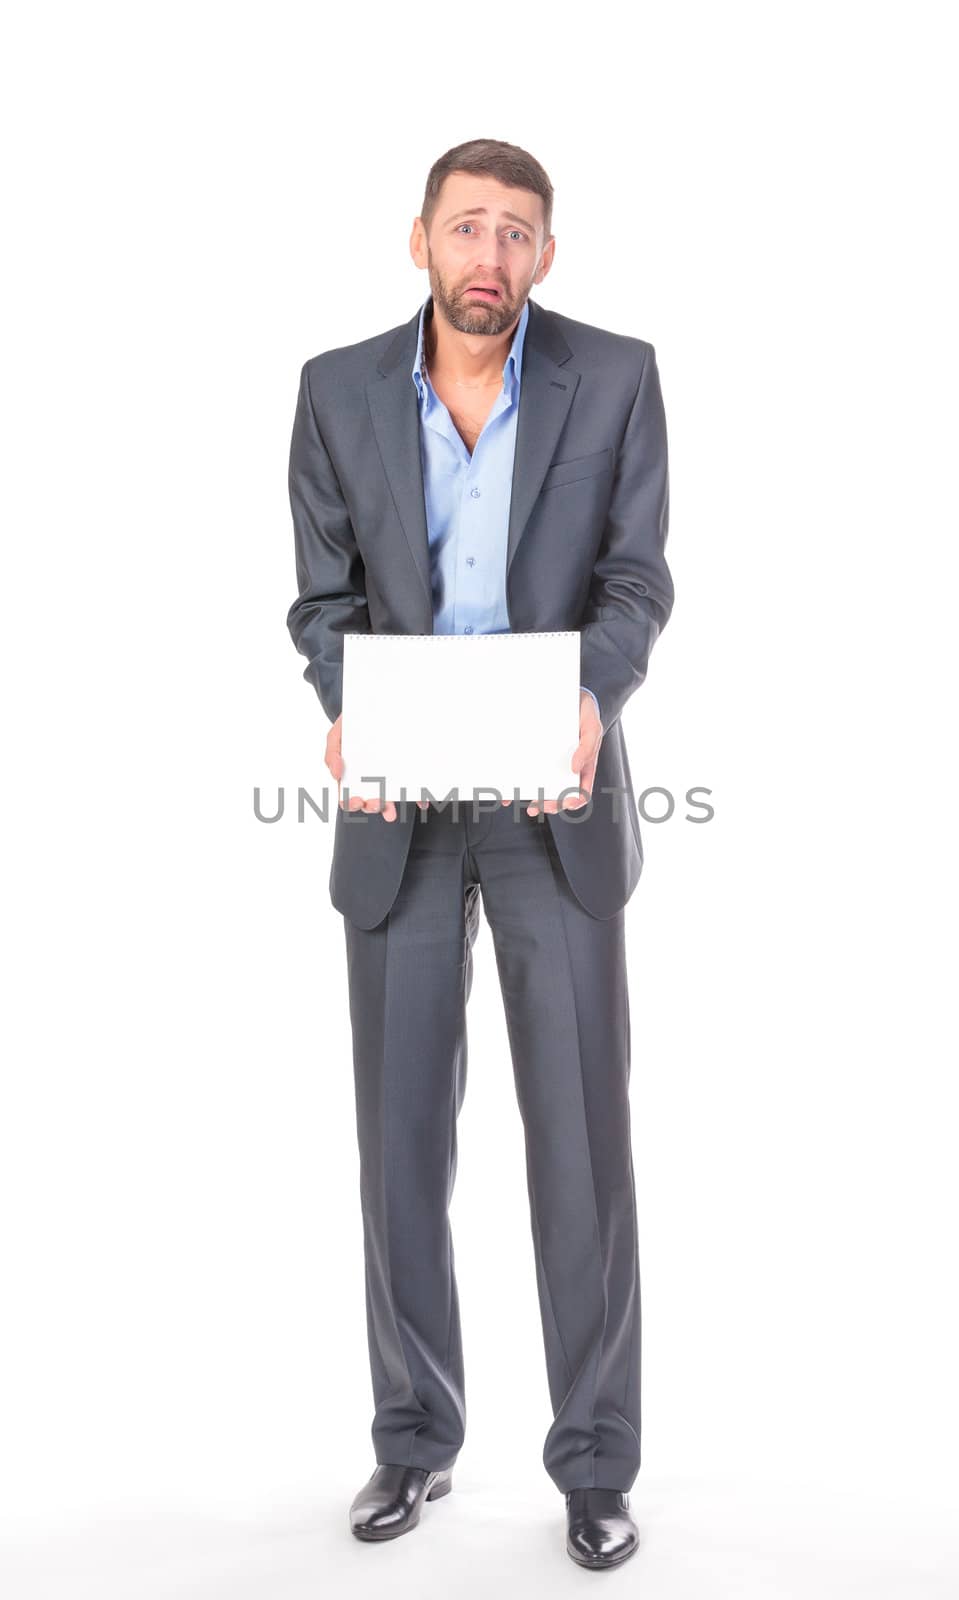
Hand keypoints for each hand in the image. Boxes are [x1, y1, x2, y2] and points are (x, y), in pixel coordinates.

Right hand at [326, 714, 427, 822]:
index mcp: (352, 775)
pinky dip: (417, 797)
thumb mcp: (336, 734)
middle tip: (377, 802)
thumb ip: (332, 753)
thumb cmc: (353, 724)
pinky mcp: (407, 771)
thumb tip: (336, 774)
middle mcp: (371, 780)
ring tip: (391, 810)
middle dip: (372, 806)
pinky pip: (413, 788)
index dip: (352, 803)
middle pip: (369, 801)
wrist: (375, 704)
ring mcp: (389, 776)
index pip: (349, 796)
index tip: (358, 801)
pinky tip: (421, 802)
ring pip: (390, 798)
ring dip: (390, 807)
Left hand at [501, 689, 603, 816]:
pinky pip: (527, 771)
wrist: (570, 696)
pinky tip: (510, 791)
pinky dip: (519, 784)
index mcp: (583, 766)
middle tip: (541, 806)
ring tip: (529, 806)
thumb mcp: (592, 728)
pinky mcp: (537, 754)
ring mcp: (551, 762)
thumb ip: (588, 748)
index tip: (567, 803)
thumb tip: (574, 768)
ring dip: (536, 800)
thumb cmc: (585, 714)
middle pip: (560, 793)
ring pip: (543, 787)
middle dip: (551, 804)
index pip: (581, 790)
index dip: (574, 800)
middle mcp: (566, 768)